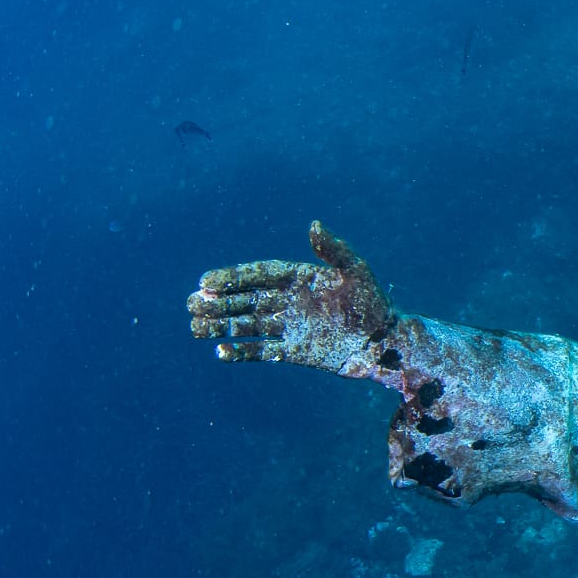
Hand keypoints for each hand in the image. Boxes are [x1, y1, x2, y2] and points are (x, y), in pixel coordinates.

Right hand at [188, 222, 397, 376]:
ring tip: (194, 326)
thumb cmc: (374, 304)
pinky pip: (262, 351)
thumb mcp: (357, 272)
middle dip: (218, 301)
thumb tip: (313, 225)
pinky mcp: (294, 351)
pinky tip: (219, 352)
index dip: (233, 277)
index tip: (206, 281)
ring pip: (247, 324)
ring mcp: (290, 327)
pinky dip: (241, 352)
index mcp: (301, 279)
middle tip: (191, 303)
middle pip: (246, 299)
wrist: (386, 344)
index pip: (260, 275)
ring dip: (221, 325)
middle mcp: (290, 301)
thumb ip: (334, 250)